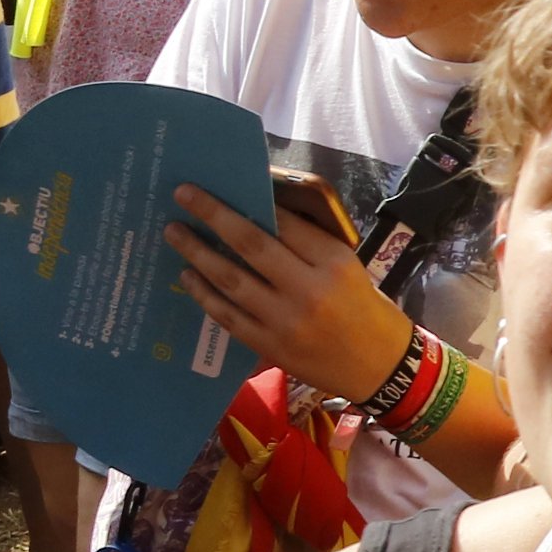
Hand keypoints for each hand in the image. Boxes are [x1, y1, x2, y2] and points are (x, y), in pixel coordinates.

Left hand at [168, 182, 413, 400]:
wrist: (377, 365)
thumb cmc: (363, 307)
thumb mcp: (347, 266)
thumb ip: (308, 245)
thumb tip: (260, 216)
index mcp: (333, 261)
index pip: (284, 224)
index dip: (250, 203)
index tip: (222, 187)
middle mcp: (308, 289)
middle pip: (252, 244)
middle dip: (214, 215)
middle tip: (184, 194)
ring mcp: (285, 320)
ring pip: (231, 279)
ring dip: (198, 253)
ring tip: (175, 232)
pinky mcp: (269, 346)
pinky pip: (227, 315)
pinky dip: (204, 293)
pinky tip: (187, 275)